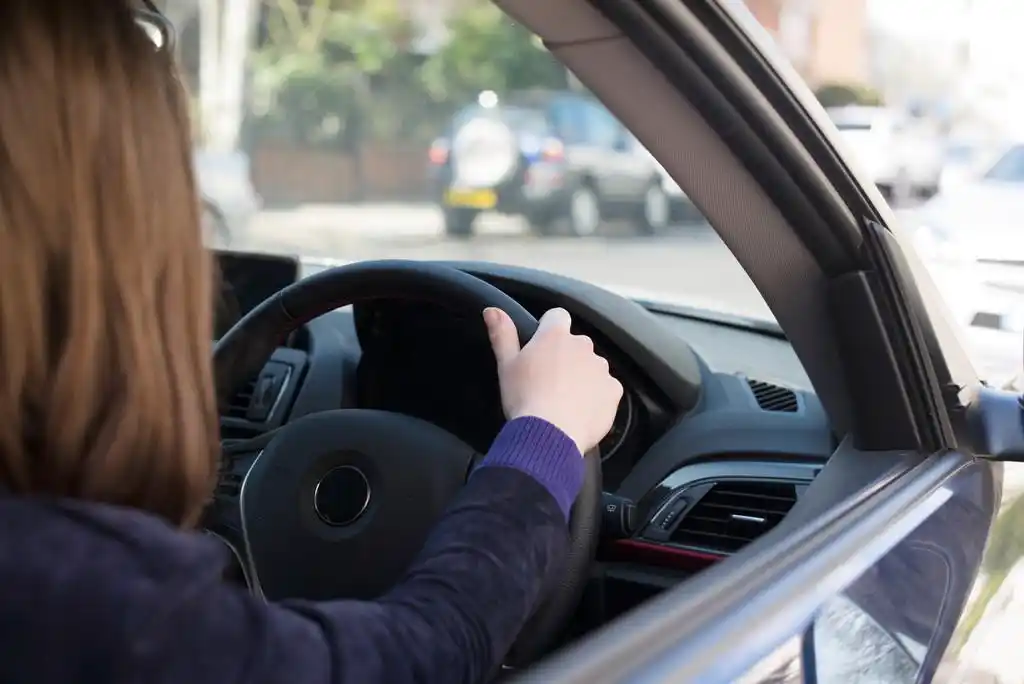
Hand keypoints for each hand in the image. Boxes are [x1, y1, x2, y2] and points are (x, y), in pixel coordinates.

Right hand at [483, 307, 623, 454]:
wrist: (549, 435)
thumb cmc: (524, 398)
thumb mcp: (506, 366)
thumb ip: (502, 334)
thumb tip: (492, 310)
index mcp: (555, 335)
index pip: (557, 316)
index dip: (548, 329)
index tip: (540, 348)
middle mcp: (582, 345)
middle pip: (576, 344)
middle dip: (566, 357)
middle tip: (548, 381)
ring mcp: (601, 368)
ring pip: (592, 366)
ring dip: (582, 376)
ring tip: (565, 400)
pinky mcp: (613, 390)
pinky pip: (606, 388)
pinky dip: (597, 396)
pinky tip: (581, 411)